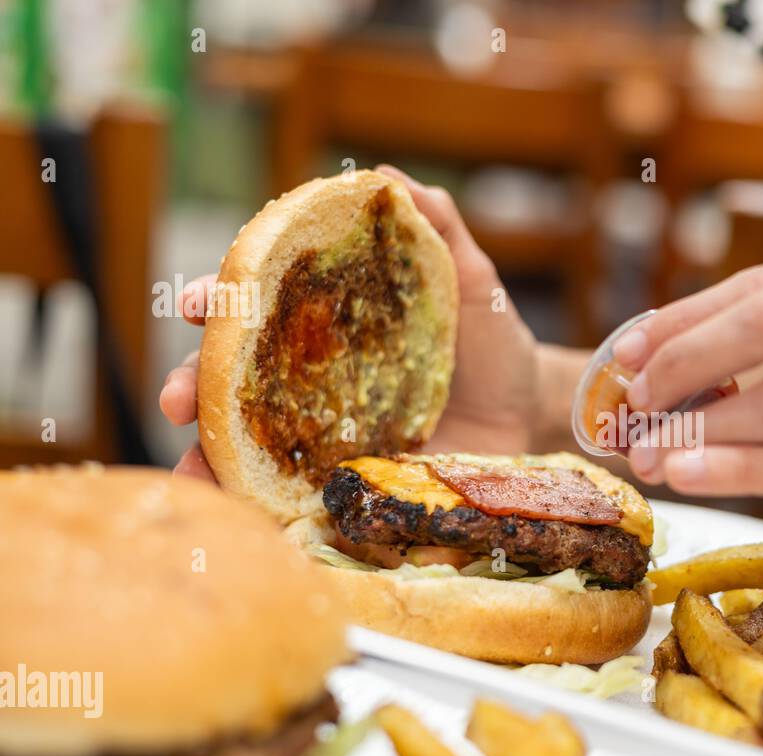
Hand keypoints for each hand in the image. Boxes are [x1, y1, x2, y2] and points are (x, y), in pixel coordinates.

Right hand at [160, 166, 537, 480]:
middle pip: (235, 373)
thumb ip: (437, 227)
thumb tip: (387, 179)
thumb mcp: (471, 279)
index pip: (258, 300)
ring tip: (192, 473)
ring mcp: (323, 427)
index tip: (198, 304)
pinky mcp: (346, 475)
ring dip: (210, 455)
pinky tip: (241, 515)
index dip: (220, 297)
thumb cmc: (495, 338)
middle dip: (195, 382)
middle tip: (178, 400)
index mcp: (327, 317)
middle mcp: (312, 371)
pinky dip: (260, 503)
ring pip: (248, 438)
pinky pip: (292, 490)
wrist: (531, 412)